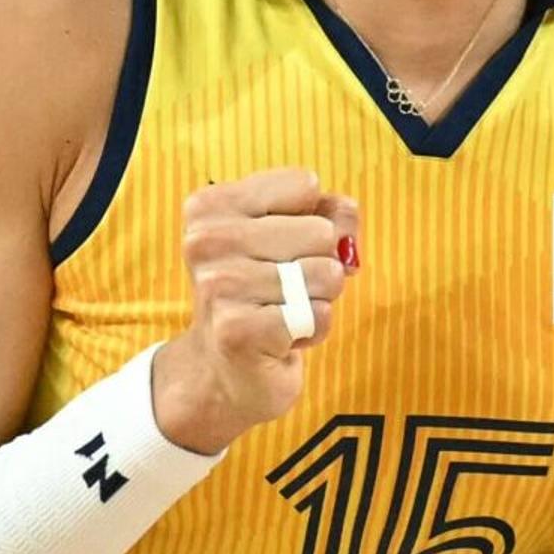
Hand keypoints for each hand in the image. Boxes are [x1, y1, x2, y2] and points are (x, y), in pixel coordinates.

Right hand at [150, 170, 362, 453]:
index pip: (305, 185)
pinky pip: (317, 315)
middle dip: (322, 265)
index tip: (286, 246)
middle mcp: (206, 240)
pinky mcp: (237, 330)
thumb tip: (348, 217)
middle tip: (286, 289)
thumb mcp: (295, 237)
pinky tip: (283, 336)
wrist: (226, 368)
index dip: (315, 219)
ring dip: (319, 300)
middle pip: (321, 232)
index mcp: (212, 205)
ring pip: (325, 274)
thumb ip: (330, 213)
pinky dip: (314, 330)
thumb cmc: (265, 292)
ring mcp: (219, 285)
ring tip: (285, 311)